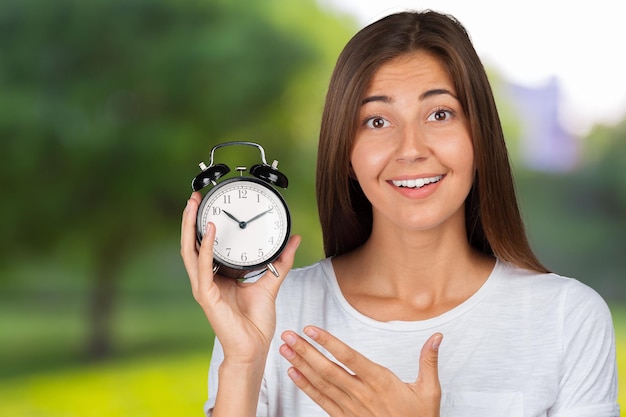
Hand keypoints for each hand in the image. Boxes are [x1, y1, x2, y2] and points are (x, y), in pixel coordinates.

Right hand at [181, 192, 300, 363]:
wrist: (254, 347)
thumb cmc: (256, 321)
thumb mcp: (271, 282)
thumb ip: (282, 261)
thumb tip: (294, 240)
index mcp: (217, 276)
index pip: (203, 245)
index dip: (201, 224)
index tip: (206, 203)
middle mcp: (206, 280)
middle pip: (191, 244)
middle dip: (190, 219)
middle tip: (193, 197)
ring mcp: (203, 288)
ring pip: (189, 252)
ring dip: (189, 228)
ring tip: (193, 207)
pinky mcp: (207, 296)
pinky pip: (202, 268)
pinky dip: (204, 248)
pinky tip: (208, 232)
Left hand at [279, 326, 441, 416]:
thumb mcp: (429, 391)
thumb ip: (428, 361)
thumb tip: (436, 337)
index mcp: (381, 381)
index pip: (350, 357)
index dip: (330, 343)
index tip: (313, 330)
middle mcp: (362, 393)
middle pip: (329, 369)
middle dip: (306, 351)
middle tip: (289, 335)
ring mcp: (351, 408)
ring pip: (322, 383)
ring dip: (301, 365)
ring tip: (286, 349)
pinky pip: (322, 401)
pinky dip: (305, 387)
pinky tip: (293, 374)